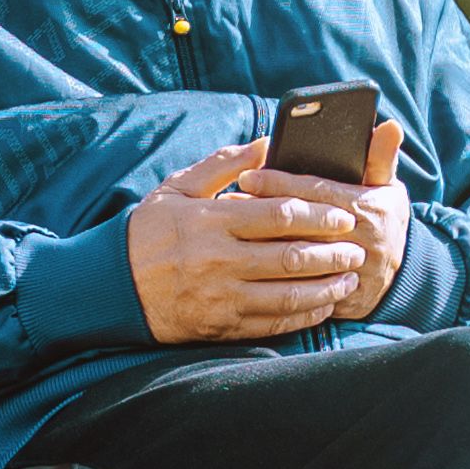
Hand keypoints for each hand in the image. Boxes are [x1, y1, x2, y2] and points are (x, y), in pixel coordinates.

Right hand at [128, 120, 408, 341]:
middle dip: (332, 252)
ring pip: (287, 294)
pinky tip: (323, 306)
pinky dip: (303, 316)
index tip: (344, 216)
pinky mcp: (221, 326)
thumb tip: (267, 142)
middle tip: (357, 247)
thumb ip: (224, 164)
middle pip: (291, 256)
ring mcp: (221, 296)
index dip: (319, 216)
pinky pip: (272, 324)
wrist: (112, 286)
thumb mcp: (179, 188)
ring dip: (326, 287)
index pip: (280, 215)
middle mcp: (220, 260)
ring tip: (348, 277)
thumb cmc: (149, 231)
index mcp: (213, 221)